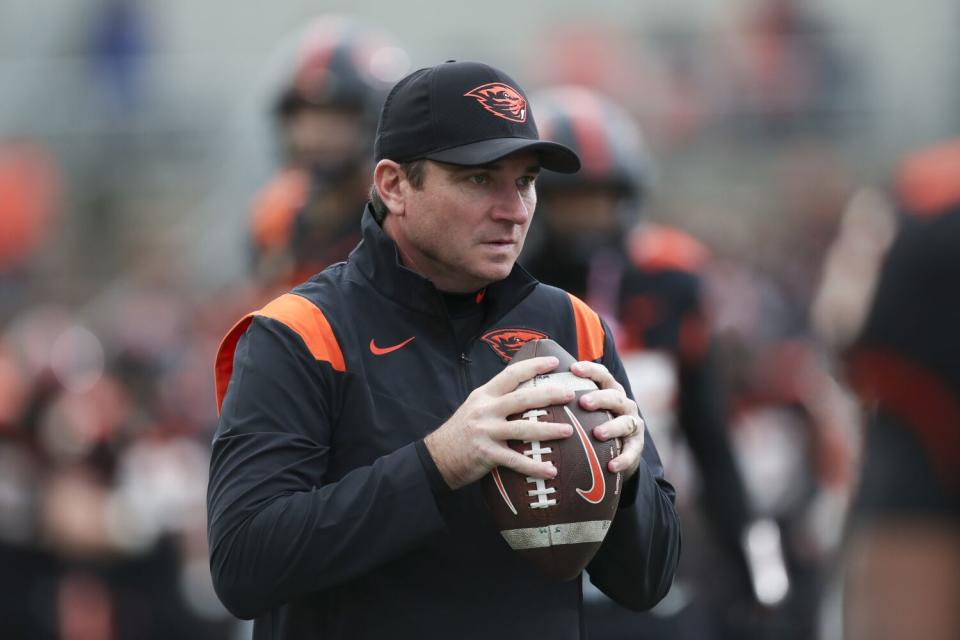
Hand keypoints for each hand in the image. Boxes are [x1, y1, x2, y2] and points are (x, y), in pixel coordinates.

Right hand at [424, 356, 574, 488]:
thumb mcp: (475, 408)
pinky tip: (550, 470)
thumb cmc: (461, 433)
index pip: (511, 374)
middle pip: (522, 398)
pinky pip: (515, 460)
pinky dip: (534, 466)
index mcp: (484, 395)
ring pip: (523, 429)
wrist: (437, 457)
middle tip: (570, 394)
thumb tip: (526, 393)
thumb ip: (497, 400)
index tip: (554, 362)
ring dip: (548, 430)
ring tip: (569, 431)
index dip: (533, 366)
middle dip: (549, 394)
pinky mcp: (486, 454)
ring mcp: (486, 431)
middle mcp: (485, 410)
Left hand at [570, 361, 644, 477]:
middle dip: (600, 398)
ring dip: (612, 427)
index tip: (573, 368)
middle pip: (615, 397)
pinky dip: (623, 459)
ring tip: (597, 433)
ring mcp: (633, 424)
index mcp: (611, 391)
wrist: (619, 451)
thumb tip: (532, 391)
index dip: (590, 370)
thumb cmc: (594, 423)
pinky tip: (611, 466)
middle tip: (584, 403)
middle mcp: (624, 405)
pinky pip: (632, 452)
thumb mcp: (585, 410)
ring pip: (626, 422)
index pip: (603, 375)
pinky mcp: (637, 446)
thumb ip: (568, 400)